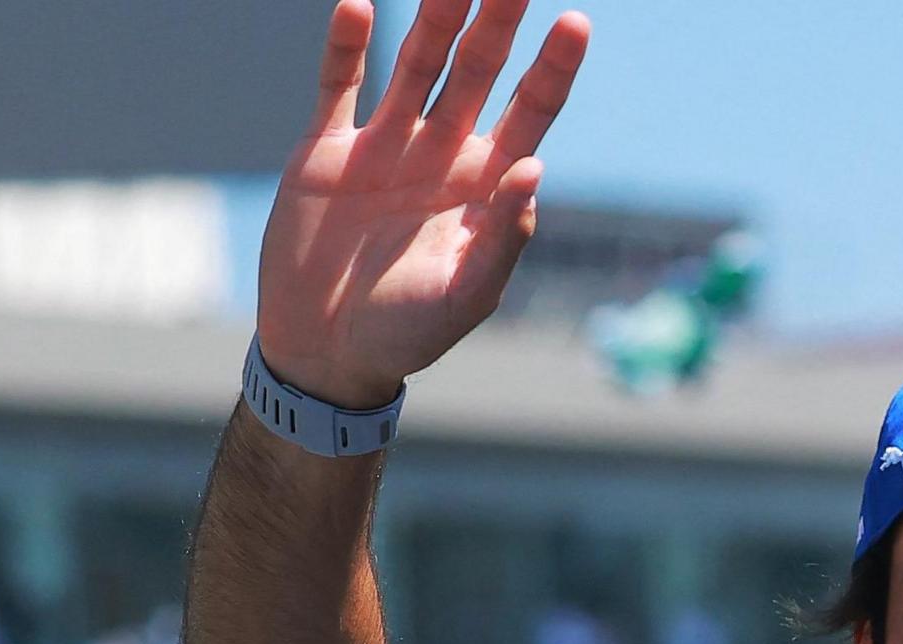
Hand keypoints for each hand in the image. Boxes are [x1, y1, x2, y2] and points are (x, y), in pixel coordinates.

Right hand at [256, 0, 588, 408]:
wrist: (326, 350)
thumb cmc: (409, 332)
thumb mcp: (469, 294)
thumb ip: (504, 235)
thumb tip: (535, 168)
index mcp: (485, 186)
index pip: (530, 112)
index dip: (552, 68)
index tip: (576, 22)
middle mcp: (441, 153)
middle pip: (477, 72)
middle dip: (496, 23)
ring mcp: (384, 146)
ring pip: (415, 65)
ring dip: (434, 19)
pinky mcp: (326, 151)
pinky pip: (338, 87)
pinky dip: (346, 49)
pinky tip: (359, 6)